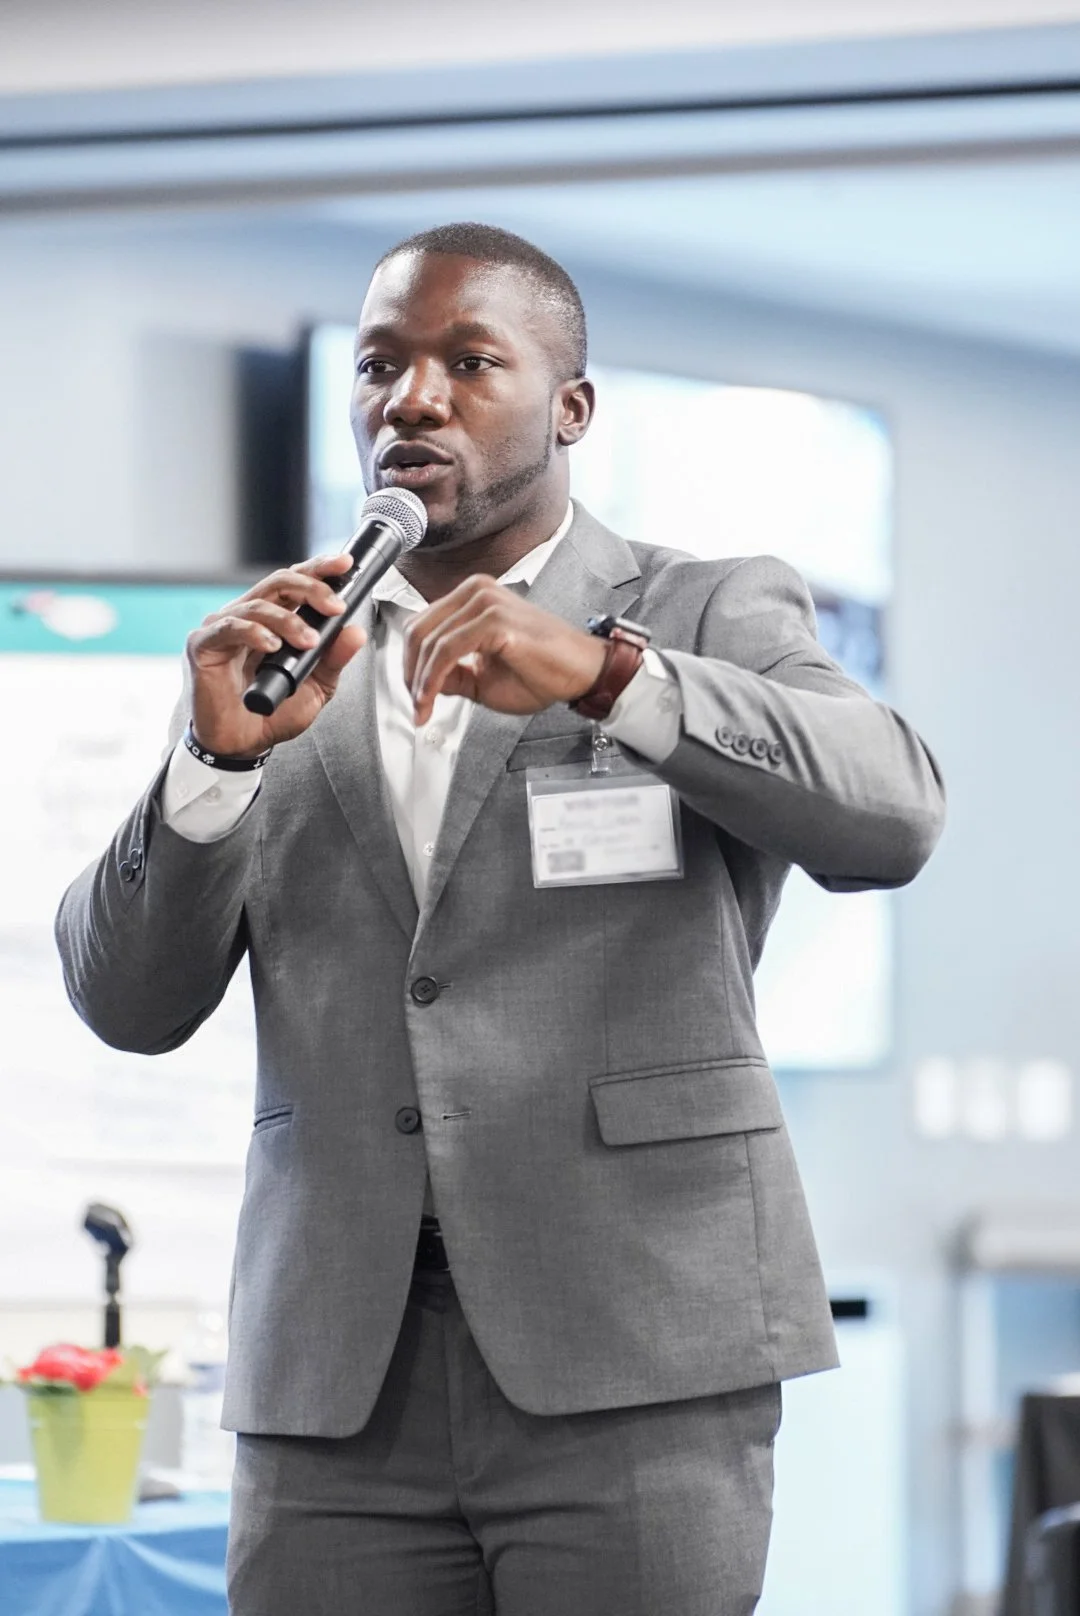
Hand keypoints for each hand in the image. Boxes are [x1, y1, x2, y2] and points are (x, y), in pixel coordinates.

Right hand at [185, 554, 366, 755]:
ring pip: (258, 604)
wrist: (244, 744)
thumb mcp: (317, 686)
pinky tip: (272, 645)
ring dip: (289, 620)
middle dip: (311, 588)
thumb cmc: (274, 711)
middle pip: (279, 582)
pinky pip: (229, 627)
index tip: (345, 564)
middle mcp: (248, 616)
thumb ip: (334, 659)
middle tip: (335, 607)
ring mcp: (223, 627)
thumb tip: (356, 632)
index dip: (318, 568)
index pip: (295, 582)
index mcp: (274, 618)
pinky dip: (254, 632)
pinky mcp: (203, 645)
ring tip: (308, 642)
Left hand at [402, 577, 606, 724]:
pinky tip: (432, 698)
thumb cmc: (544, 671)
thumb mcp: (483, 678)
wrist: (582, 672)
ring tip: (423, 707)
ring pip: (429, 642)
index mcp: (473, 598)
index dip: (409, 664)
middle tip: (416, 705)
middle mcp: (477, 592)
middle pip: (418, 631)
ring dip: (420, 681)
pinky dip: (433, 678)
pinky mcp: (495, 620)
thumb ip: (451, 675)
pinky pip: (447, 651)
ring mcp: (485, 602)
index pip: (422, 625)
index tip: (414, 695)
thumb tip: (422, 682)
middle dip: (409, 673)